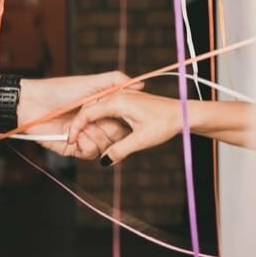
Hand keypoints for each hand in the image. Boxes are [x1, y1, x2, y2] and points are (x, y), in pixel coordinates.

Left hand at [17, 71, 129, 152]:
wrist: (33, 102)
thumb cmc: (61, 89)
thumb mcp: (93, 81)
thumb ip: (117, 81)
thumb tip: (142, 85)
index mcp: (102, 111)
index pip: (123, 121)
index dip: (126, 121)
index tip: (125, 116)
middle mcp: (95, 125)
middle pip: (117, 136)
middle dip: (110, 128)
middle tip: (99, 120)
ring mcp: (83, 138)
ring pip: (105, 147)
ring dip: (96, 136)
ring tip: (83, 127)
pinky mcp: (72, 149)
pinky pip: (89, 154)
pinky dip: (86, 145)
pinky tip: (76, 136)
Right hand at [65, 89, 187, 164]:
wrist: (184, 113)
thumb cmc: (165, 123)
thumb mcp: (141, 140)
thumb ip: (120, 150)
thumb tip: (104, 161)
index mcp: (118, 102)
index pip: (87, 113)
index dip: (76, 128)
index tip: (71, 141)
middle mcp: (119, 95)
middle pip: (90, 108)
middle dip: (80, 125)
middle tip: (74, 142)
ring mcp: (124, 96)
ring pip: (98, 107)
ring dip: (90, 121)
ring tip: (83, 137)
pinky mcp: (129, 100)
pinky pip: (108, 107)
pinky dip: (100, 118)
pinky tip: (100, 130)